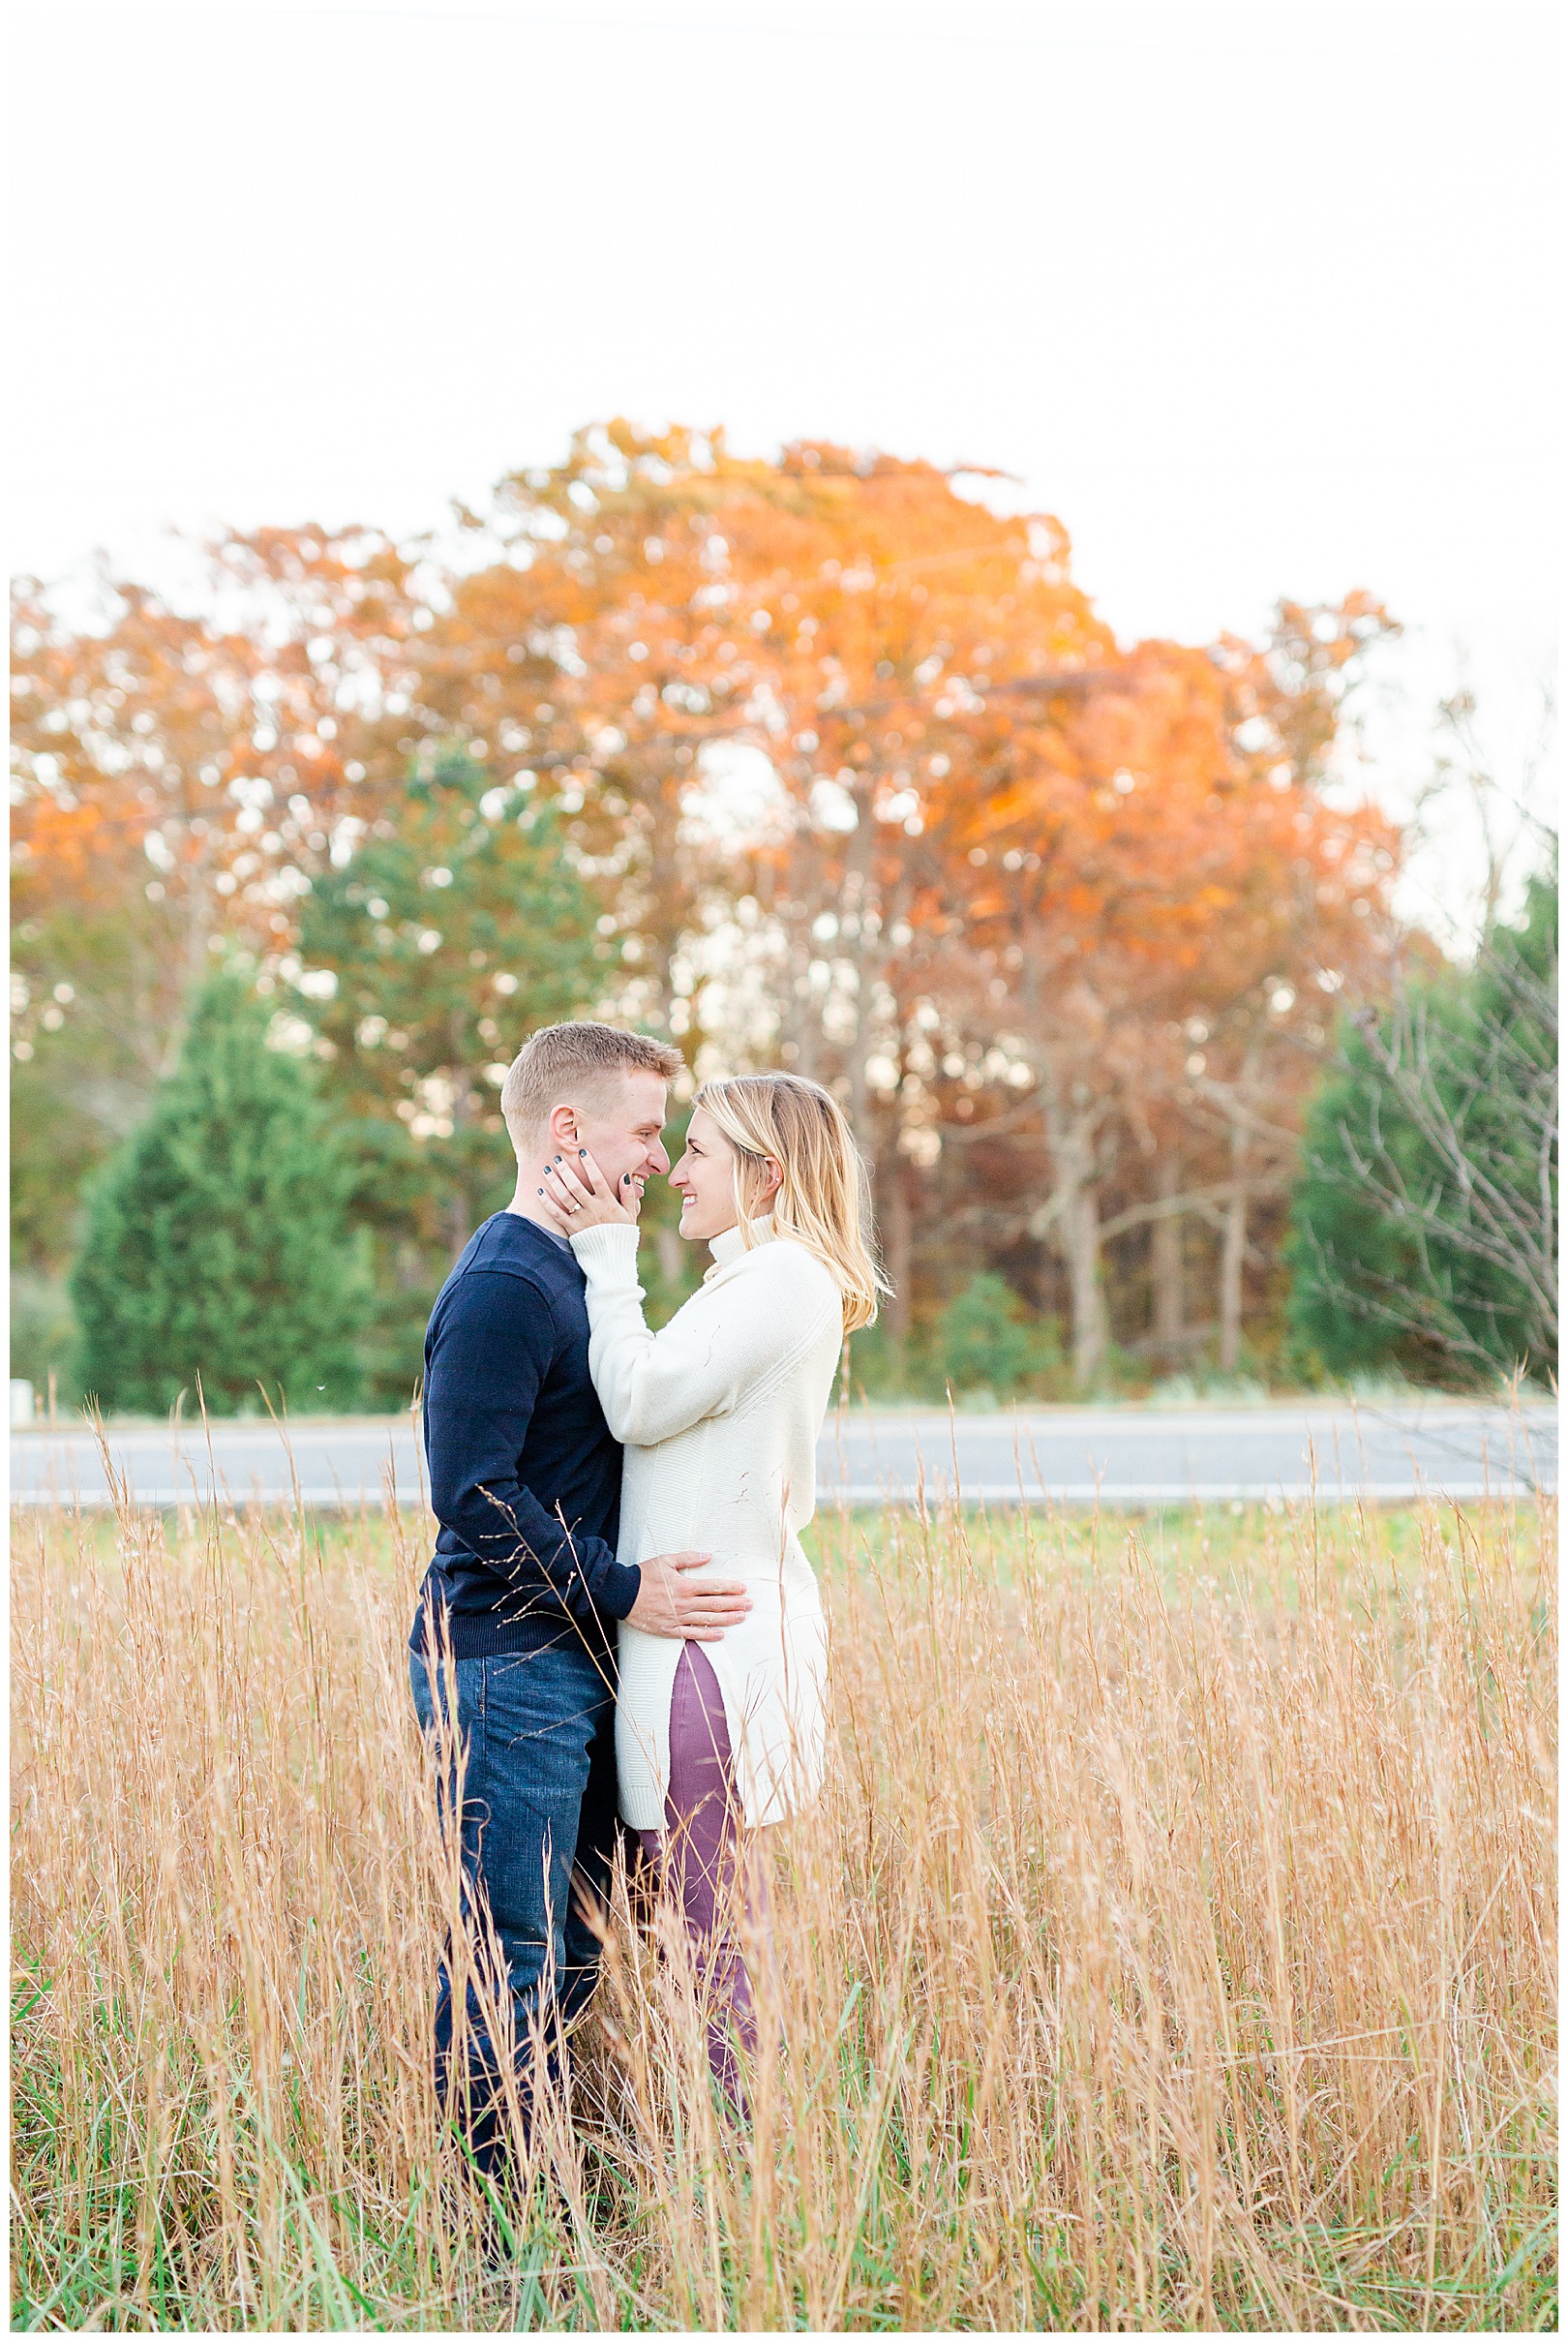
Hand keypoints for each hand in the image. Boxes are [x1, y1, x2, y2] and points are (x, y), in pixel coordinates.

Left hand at [538, 1146, 640, 1231]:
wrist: (612, 1259)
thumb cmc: (622, 1235)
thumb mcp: (630, 1214)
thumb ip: (628, 1195)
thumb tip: (624, 1177)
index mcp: (607, 1203)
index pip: (597, 1179)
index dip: (589, 1164)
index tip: (582, 1151)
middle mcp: (592, 1209)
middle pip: (576, 1185)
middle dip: (566, 1170)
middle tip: (558, 1158)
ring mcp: (580, 1219)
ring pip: (564, 1197)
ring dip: (554, 1182)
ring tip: (547, 1170)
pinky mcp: (571, 1229)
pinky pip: (556, 1214)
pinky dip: (547, 1202)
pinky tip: (540, 1192)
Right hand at [625, 1551, 752, 1641]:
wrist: (622, 1594)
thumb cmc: (643, 1576)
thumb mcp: (665, 1561)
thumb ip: (688, 1558)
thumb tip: (708, 1556)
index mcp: (684, 1585)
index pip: (714, 1587)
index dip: (731, 1588)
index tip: (744, 1589)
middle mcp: (684, 1603)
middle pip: (715, 1604)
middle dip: (735, 1604)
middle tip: (750, 1605)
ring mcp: (678, 1618)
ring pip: (708, 1620)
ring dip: (727, 1619)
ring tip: (741, 1618)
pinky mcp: (670, 1629)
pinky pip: (692, 1634)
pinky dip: (707, 1635)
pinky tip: (720, 1634)